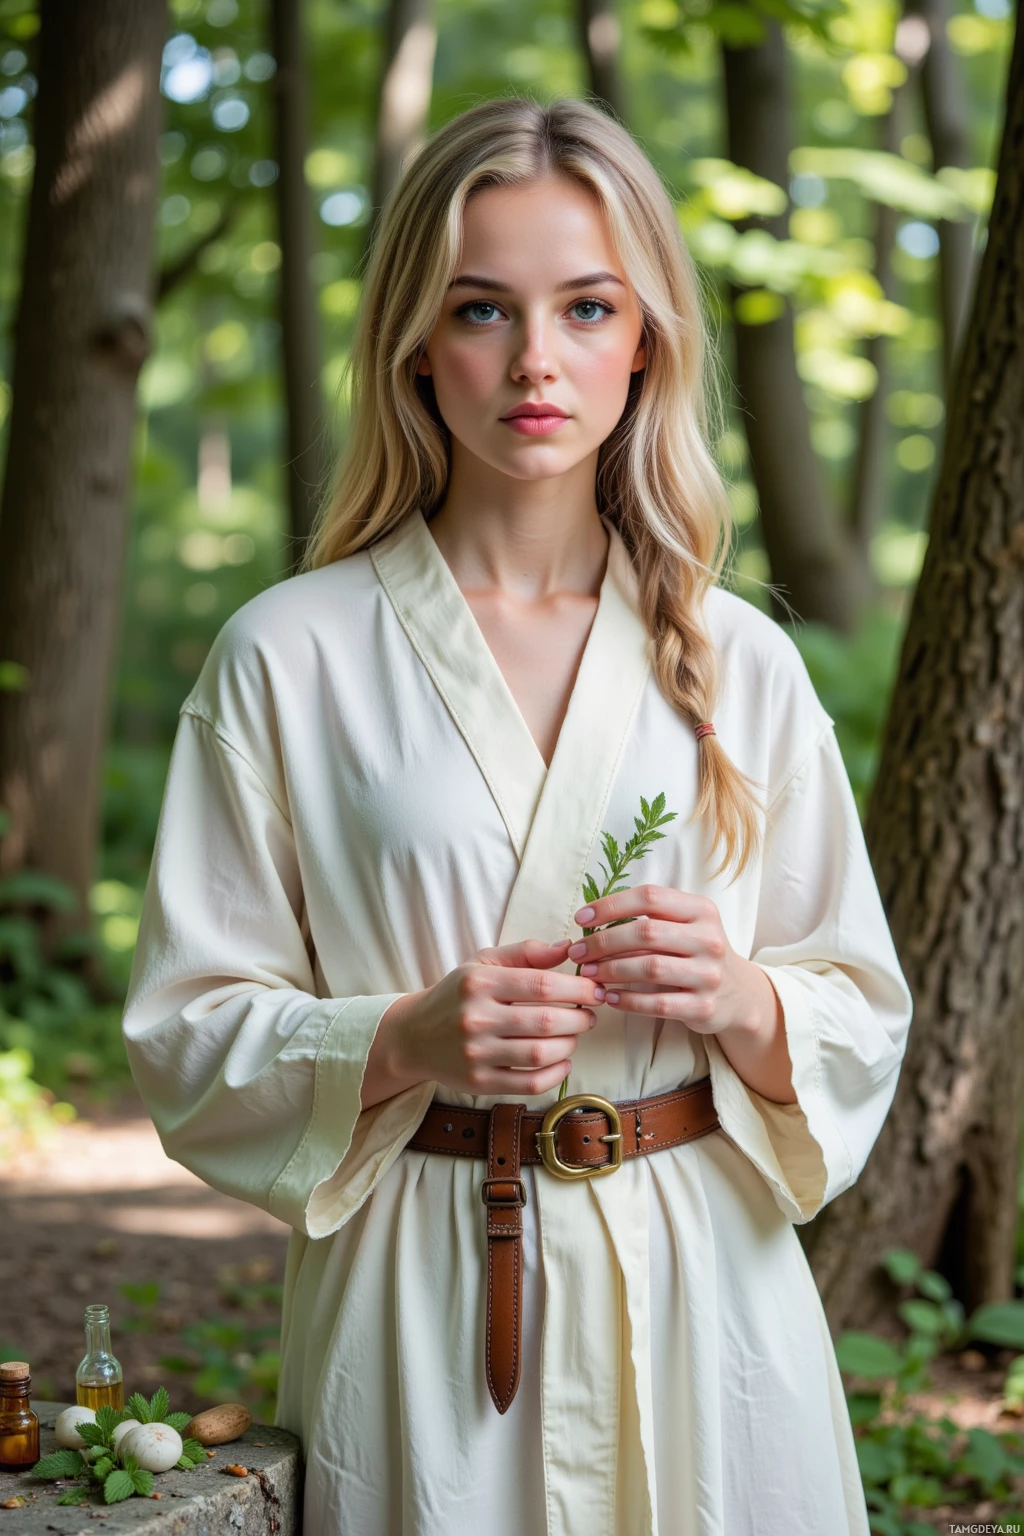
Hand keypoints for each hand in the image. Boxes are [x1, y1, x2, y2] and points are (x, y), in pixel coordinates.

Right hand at [361, 938, 604, 1107]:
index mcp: (479, 982)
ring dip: (570, 1045)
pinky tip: (562, 1061)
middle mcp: (476, 1018)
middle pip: (546, 1021)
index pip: (542, 984)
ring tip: (574, 1036)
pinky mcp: (478, 1082)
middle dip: (580, 1019)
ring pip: (540, 1054)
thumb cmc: (457, 995)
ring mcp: (476, 1054)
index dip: (578, 989)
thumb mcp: (483, 963)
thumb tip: (568, 948)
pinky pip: (529, 1083)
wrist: (414, 1036)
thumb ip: (525, 953)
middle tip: (589, 1016)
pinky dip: (555, 1074)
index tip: (595, 991)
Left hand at [568, 884, 760, 1035]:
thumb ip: (651, 917)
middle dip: (602, 942)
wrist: (739, 994)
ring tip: (588, 974)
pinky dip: (628, 1000)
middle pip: (645, 933)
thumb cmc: (697, 953)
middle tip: (576, 952)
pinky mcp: (703, 1007)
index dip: (611, 905)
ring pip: (649, 968)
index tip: (581, 918)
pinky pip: (657, 1004)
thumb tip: (592, 918)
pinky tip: (609, 997)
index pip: (650, 897)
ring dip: (610, 971)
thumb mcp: (687, 925)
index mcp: (702, 910)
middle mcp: (708, 939)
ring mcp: (709, 975)